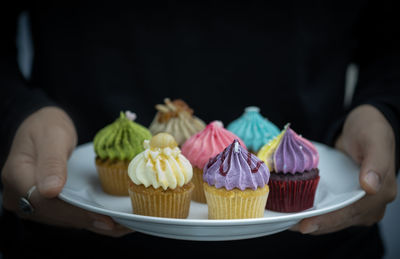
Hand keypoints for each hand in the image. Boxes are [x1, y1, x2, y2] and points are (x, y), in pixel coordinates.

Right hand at [1, 106, 131, 236]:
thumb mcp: (52, 136)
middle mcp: (19, 196)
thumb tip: (50, 191)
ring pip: (62, 218)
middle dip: (88, 220)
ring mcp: (31, 202)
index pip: (47, 203)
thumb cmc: (46, 126)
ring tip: (120, 224)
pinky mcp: (44, 204)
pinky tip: (109, 219)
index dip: (76, 212)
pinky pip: (66, 214)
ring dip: (90, 222)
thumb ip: (52, 162)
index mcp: (17, 177)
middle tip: (120, 224)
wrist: (42, 127)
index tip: (103, 218)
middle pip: (56, 215)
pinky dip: (87, 217)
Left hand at [292, 104, 396, 233]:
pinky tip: (296, 212)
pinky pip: (330, 210)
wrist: (362, 126)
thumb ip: (375, 162)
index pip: (351, 212)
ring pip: (333, 218)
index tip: (305, 225)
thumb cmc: (370, 129)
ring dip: (312, 221)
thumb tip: (371, 187)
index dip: (328, 221)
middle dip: (315, 224)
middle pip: (340, 219)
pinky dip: (314, 213)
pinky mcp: (347, 199)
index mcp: (382, 192)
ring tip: (288, 221)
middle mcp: (371, 204)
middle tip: (288, 224)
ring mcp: (359, 203)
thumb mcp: (374, 139)